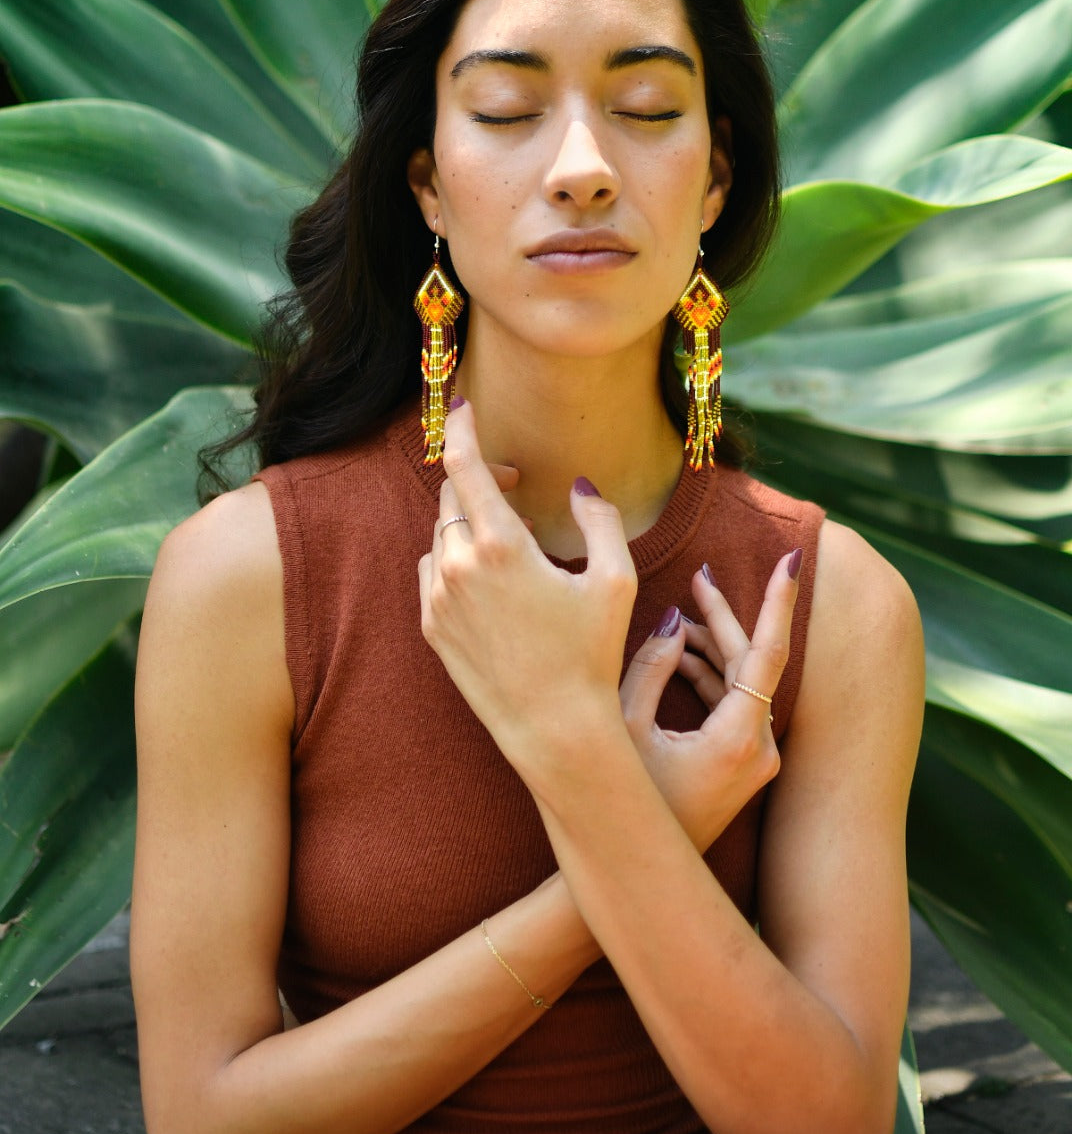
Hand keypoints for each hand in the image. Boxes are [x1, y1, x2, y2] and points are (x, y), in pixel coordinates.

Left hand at [418, 401, 636, 787]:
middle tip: (514, 484)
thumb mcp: (614, 579)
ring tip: (512, 542)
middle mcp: (458, 566)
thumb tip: (580, 486)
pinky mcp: (430, 626)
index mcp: (500, 546)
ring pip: (441, 534)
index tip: (462, 405)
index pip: (466, 466)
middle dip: (480, 480)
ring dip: (469, 523)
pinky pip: (432, 571)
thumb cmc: (592, 655)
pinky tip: (490, 579)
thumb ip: (600, 519)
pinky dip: (454, 559)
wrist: (554, 728)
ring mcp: (438, 599)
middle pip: (452, 496)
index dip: (464, 428)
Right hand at [618, 556, 799, 849]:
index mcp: (739, 738)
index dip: (777, 601)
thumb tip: (673, 619)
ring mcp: (756, 761)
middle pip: (751, 664)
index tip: (792, 559)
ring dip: (711, 649)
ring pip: (742, 685)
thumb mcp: (627, 725)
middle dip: (724, 618)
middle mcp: (760, 749)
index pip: (768, 653)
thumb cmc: (622, 803)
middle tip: (703, 574)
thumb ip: (652, 665)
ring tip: (680, 614)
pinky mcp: (744, 767)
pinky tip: (681, 656)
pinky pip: (736, 707)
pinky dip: (711, 679)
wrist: (637, 870)